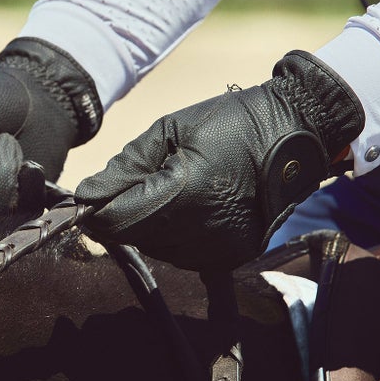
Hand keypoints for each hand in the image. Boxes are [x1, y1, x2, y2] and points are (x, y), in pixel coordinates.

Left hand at [75, 51, 364, 270]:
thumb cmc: (229, 123)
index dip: (94, 211)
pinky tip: (185, 210)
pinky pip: (184, 255)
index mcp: (184, 193)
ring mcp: (220, 250)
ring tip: (169, 189)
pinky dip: (174, 236)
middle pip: (134, 238)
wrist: (293, 135)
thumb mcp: (168, 131)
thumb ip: (124, 168)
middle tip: (134, 182)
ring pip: (157, 249)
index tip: (89, 196)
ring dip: (148, 226)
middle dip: (122, 214)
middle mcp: (202, 231)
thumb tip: (86, 198)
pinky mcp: (232, 257)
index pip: (116, 221)